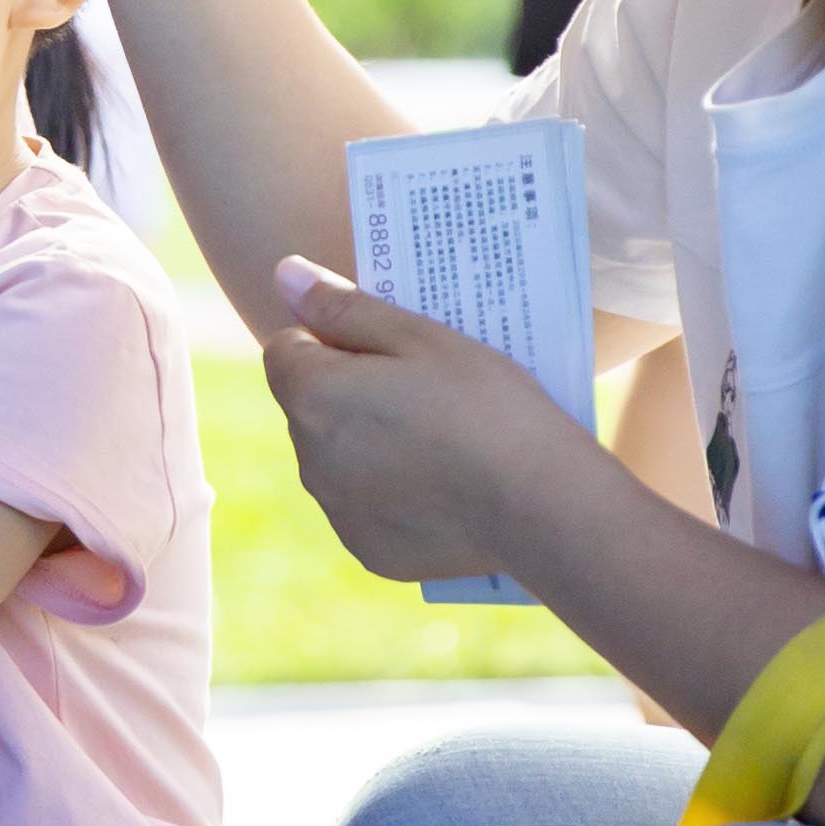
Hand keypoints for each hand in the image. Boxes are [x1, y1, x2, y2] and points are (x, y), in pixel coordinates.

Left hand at [259, 257, 602, 585]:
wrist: (539, 504)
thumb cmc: (485, 405)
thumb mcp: (420, 337)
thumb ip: (344, 308)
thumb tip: (285, 274)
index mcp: (313, 397)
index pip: (285, 350)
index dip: (331, 339)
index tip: (387, 348)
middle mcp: (308, 460)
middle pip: (309, 407)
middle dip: (348, 392)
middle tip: (423, 391)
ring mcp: (336, 511)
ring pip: (334, 459)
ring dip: (366, 443)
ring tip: (439, 439)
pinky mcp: (368, 550)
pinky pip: (362, 508)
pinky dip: (389, 493)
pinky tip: (443, 486)